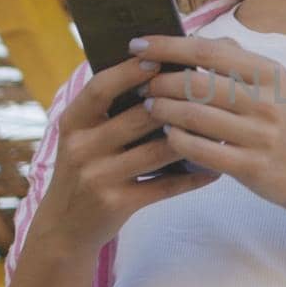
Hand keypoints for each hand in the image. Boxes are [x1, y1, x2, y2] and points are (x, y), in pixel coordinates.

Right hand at [29, 56, 220, 253]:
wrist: (64, 227)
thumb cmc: (85, 170)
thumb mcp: (84, 136)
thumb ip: (111, 109)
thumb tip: (157, 72)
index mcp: (72, 122)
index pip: (100, 88)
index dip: (129, 72)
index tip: (158, 59)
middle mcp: (81, 147)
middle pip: (137, 117)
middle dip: (176, 102)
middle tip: (209, 89)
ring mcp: (98, 177)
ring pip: (156, 151)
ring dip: (192, 138)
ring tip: (221, 126)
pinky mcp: (116, 203)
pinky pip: (164, 186)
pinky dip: (192, 177)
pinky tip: (213, 170)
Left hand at [133, 35, 285, 211]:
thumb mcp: (276, 84)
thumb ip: (240, 60)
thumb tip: (200, 38)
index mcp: (269, 74)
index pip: (208, 50)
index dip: (167, 46)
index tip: (138, 45)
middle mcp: (266, 102)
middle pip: (196, 82)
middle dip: (159, 81)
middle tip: (141, 83)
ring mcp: (258, 136)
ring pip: (193, 116)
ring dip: (163, 109)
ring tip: (149, 106)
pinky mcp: (249, 167)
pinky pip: (200, 150)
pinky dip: (176, 140)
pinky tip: (168, 135)